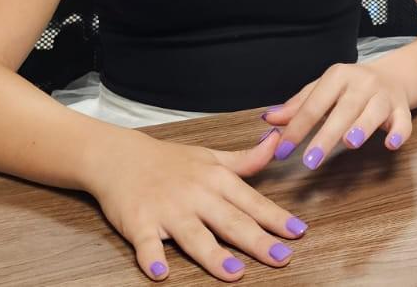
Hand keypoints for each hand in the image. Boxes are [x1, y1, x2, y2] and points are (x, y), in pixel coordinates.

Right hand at [87, 128, 302, 281]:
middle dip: (258, 240)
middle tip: (282, 257)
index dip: (276, 217)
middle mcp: (195, 195)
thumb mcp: (211, 156)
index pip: (252, 201)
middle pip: (231, 221)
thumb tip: (278, 142)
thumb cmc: (169, 161)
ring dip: (214, 256)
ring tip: (235, 274)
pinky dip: (152, 258)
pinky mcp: (138, 223)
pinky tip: (162, 274)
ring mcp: (167, 210)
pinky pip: (146, 244)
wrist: (119, 156)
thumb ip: (246, 159)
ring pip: (194, 235)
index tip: (297, 232)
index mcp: (215, 179)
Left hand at [260, 63, 411, 170]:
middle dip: (327, 135)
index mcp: (338, 75)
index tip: (282, 151)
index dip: (297, 128)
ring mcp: (384, 96)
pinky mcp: (402, 109)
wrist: (393, 76)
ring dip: (363, 127)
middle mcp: (363, 83)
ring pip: (374, 112)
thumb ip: (298, 105)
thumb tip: (269, 119)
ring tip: (350, 143)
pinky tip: (391, 144)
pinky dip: (399, 132)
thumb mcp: (323, 89)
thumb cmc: (350, 87)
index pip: (314, 104)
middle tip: (310, 160)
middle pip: (344, 110)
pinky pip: (404, 121)